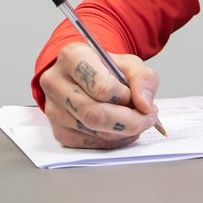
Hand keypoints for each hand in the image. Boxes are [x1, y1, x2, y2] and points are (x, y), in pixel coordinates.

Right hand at [39, 43, 160, 148]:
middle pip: (93, 113)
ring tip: (136, 120)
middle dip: (129, 121)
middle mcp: (56, 83)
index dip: (123, 95)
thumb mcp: (129, 63)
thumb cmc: (106, 69)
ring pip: (93, 131)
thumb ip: (143, 79)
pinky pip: (91, 145)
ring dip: (123, 132)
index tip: (135, 96)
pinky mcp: (59, 132)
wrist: (88, 77)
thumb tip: (144, 105)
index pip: (99, 85)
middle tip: (148, 118)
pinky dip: (114, 141)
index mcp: (72, 57)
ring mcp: (54, 110)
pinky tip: (121, 130)